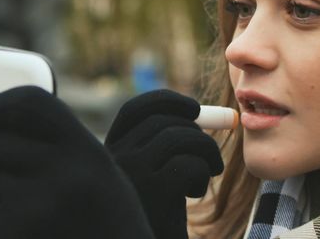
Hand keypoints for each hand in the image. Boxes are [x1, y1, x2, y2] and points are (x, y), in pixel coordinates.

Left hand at [0, 86, 153, 238]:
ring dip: (3, 191)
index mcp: (86, 151)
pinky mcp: (13, 234)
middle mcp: (61, 172)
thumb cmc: (105, 216)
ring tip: (42, 211)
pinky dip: (0, 220)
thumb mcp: (96, 170)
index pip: (31, 103)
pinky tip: (32, 230)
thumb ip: (58, 143)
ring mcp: (34, 205)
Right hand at [105, 89, 223, 238]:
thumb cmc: (154, 217)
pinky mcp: (153, 192)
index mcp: (108, 153)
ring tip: (209, 172)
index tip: (194, 108)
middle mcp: (113, 160)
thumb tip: (200, 112)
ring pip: (179, 137)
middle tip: (211, 154)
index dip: (165, 100)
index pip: (133, 110)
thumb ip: (163, 145)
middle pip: (162, 121)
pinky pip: (190, 163)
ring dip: (206, 150)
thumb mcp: (151, 176)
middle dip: (196, 130)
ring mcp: (131, 175)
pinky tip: (194, 192)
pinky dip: (203, 172)